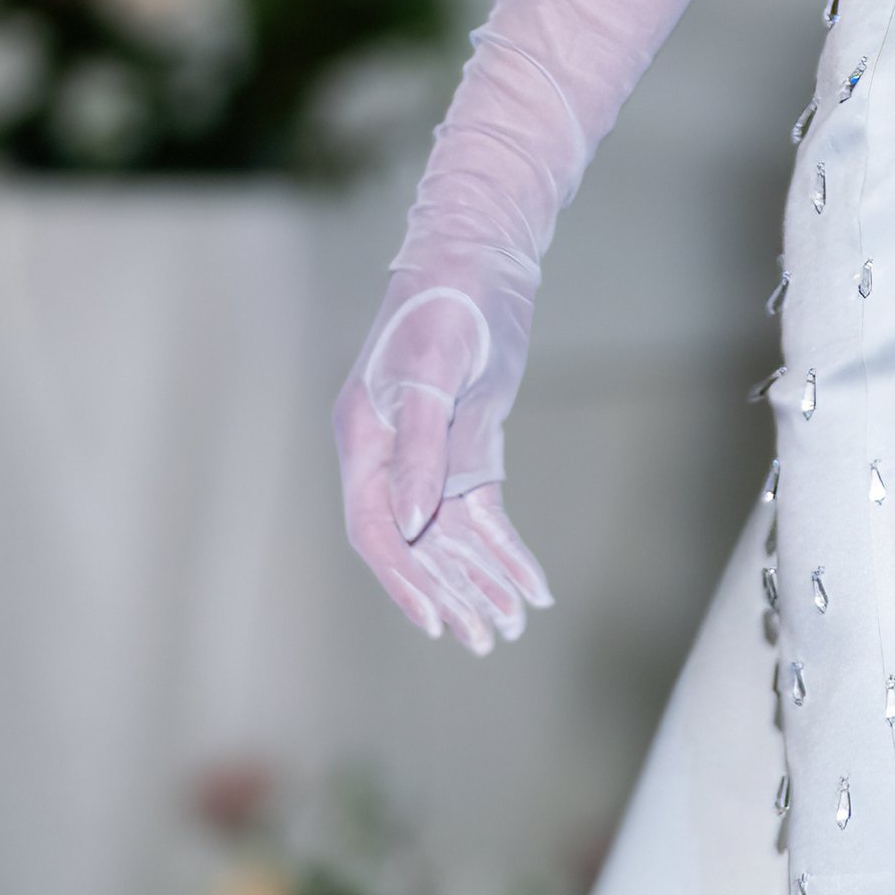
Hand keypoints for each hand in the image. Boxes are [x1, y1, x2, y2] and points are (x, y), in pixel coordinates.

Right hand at [334, 276, 552, 655]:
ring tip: (510, 627)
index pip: (374, 529)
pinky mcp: (467, 446)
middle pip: (415, 543)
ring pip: (451, 536)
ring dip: (481, 580)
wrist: (481, 255)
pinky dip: (505, 546)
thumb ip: (421, 449)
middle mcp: (390, 457)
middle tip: (487, 639)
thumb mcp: (433, 373)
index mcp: (364, 440)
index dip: (403, 579)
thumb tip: (410, 524)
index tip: (435, 621)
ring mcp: (429, 454)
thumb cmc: (448, 304)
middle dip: (451, 593)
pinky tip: (529, 580)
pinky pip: (482, 510)